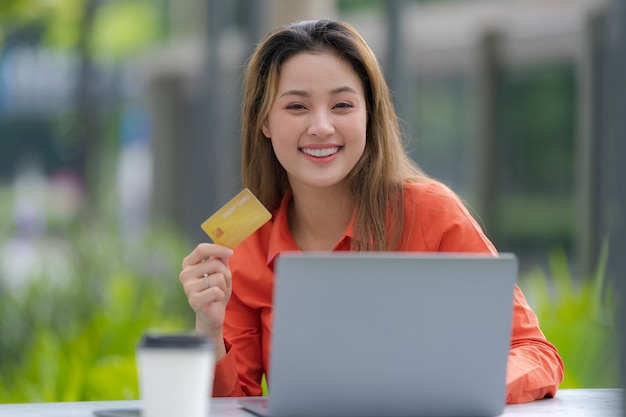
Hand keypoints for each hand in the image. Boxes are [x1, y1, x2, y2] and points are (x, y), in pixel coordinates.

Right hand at [179, 243, 233, 359]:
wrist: (213, 313)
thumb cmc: (216, 289)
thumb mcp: (221, 271)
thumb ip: (221, 258)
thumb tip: (226, 245)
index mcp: (189, 264)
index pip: (201, 249)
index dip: (218, 249)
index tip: (230, 252)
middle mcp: (185, 274)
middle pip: (213, 263)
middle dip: (225, 272)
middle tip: (223, 282)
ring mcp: (187, 288)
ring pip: (218, 277)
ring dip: (224, 285)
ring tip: (218, 292)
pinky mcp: (193, 300)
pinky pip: (216, 291)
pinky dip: (221, 295)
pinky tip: (215, 300)